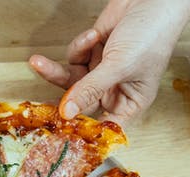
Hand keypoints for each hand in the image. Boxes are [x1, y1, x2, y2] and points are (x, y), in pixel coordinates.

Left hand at [29, 0, 189, 124]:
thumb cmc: (152, 35)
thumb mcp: (119, 66)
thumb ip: (91, 89)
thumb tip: (68, 112)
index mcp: (130, 101)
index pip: (103, 125)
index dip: (82, 129)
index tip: (59, 127)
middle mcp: (115, 89)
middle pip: (81, 103)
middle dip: (60, 95)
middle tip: (37, 98)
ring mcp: (103, 70)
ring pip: (72, 80)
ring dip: (57, 70)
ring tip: (40, 62)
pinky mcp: (94, 52)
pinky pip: (75, 57)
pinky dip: (79, 46)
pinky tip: (94, 35)